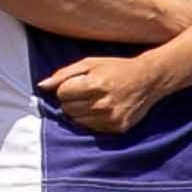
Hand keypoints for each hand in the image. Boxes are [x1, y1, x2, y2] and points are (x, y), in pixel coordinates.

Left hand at [38, 53, 163, 136]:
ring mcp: (110, 118)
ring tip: (93, 100)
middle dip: (71, 100)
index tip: (76, 84)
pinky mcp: (117, 128)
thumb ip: (64, 74)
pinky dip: (91, 119)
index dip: (65, 88)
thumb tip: (42, 86)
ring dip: (80, 111)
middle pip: (67, 108)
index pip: (62, 93)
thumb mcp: (90, 63)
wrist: (148, 80)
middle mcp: (103, 104)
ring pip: (77, 121)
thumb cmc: (116, 68)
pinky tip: (102, 109)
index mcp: (96, 84)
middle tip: (85, 92)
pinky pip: (91, 128)